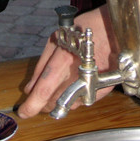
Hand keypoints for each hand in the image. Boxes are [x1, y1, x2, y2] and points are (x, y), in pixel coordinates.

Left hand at [18, 4, 117, 118]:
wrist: (116, 28)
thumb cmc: (85, 29)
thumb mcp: (57, 38)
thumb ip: (42, 64)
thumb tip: (30, 88)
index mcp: (63, 60)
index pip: (43, 91)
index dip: (31, 106)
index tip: (23, 112)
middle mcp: (77, 76)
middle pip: (54, 103)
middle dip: (43, 104)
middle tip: (38, 99)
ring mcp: (91, 85)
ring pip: (67, 105)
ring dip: (58, 101)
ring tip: (58, 88)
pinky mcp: (102, 90)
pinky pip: (82, 102)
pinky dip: (74, 97)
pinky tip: (75, 84)